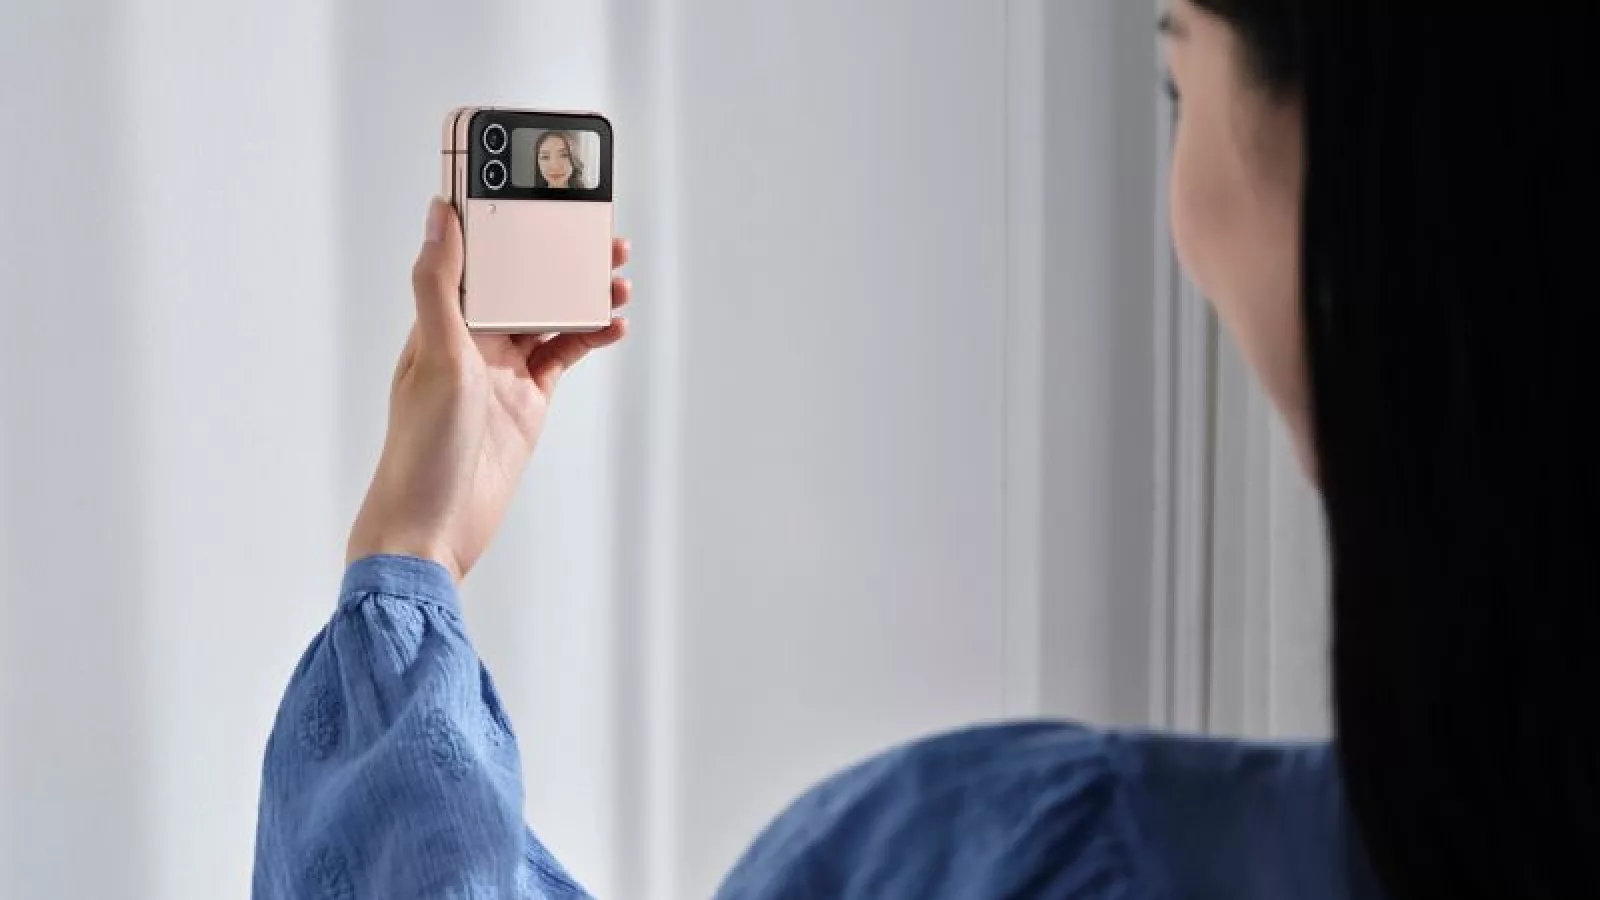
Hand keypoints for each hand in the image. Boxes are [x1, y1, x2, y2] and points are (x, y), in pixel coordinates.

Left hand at [346, 197, 631, 581]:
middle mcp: (472, 338)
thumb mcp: (436, 357)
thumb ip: (438, 285)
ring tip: (618, 274)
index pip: (477, 254)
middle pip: (522, 279)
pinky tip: (614, 323)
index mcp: (441, 319)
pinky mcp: (528, 401)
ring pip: (549, 314)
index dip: (504, 219)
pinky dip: (590, 336)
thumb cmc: (421, 449)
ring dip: (582, 293)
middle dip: (558, 252)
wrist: (434, 529)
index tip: (533, 185)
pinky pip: (565, 355)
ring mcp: (503, 370)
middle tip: (599, 229)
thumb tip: (440, 214)